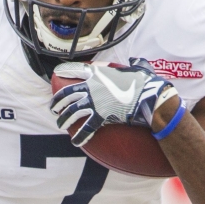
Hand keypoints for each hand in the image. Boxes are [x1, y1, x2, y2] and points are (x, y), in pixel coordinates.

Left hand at [51, 59, 179, 146]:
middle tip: (54, 108)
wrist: (151, 96)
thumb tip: (136, 61)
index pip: (77, 69)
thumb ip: (135, 64)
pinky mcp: (100, 116)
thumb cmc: (147, 82)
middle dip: (57, 101)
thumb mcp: (140, 68)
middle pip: (67, 94)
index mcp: (99, 73)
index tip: (56, 72)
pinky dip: (79, 137)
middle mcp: (92, 87)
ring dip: (63, 119)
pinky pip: (86, 128)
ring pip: (71, 111)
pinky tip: (75, 142)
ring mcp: (95, 102)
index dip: (65, 70)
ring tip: (60, 125)